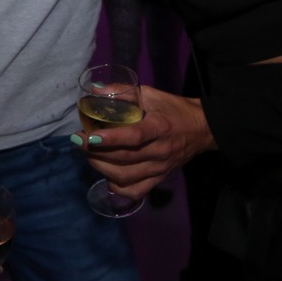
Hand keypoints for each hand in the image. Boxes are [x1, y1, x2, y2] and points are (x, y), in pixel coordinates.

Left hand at [78, 85, 215, 199]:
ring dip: (102, 168)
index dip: (111, 138)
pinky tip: (106, 176)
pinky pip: (135, 191)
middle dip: (97, 152)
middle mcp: (160, 151)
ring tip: (89, 155)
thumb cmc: (173, 109)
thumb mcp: (151, 94)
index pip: (135, 136)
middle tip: (80, 142)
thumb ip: (123, 92)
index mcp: (160, 127)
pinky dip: (117, 187)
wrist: (202, 129)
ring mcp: (160, 168)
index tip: (90, 136)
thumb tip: (95, 89)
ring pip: (126, 176)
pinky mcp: (160, 179)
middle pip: (124, 158)